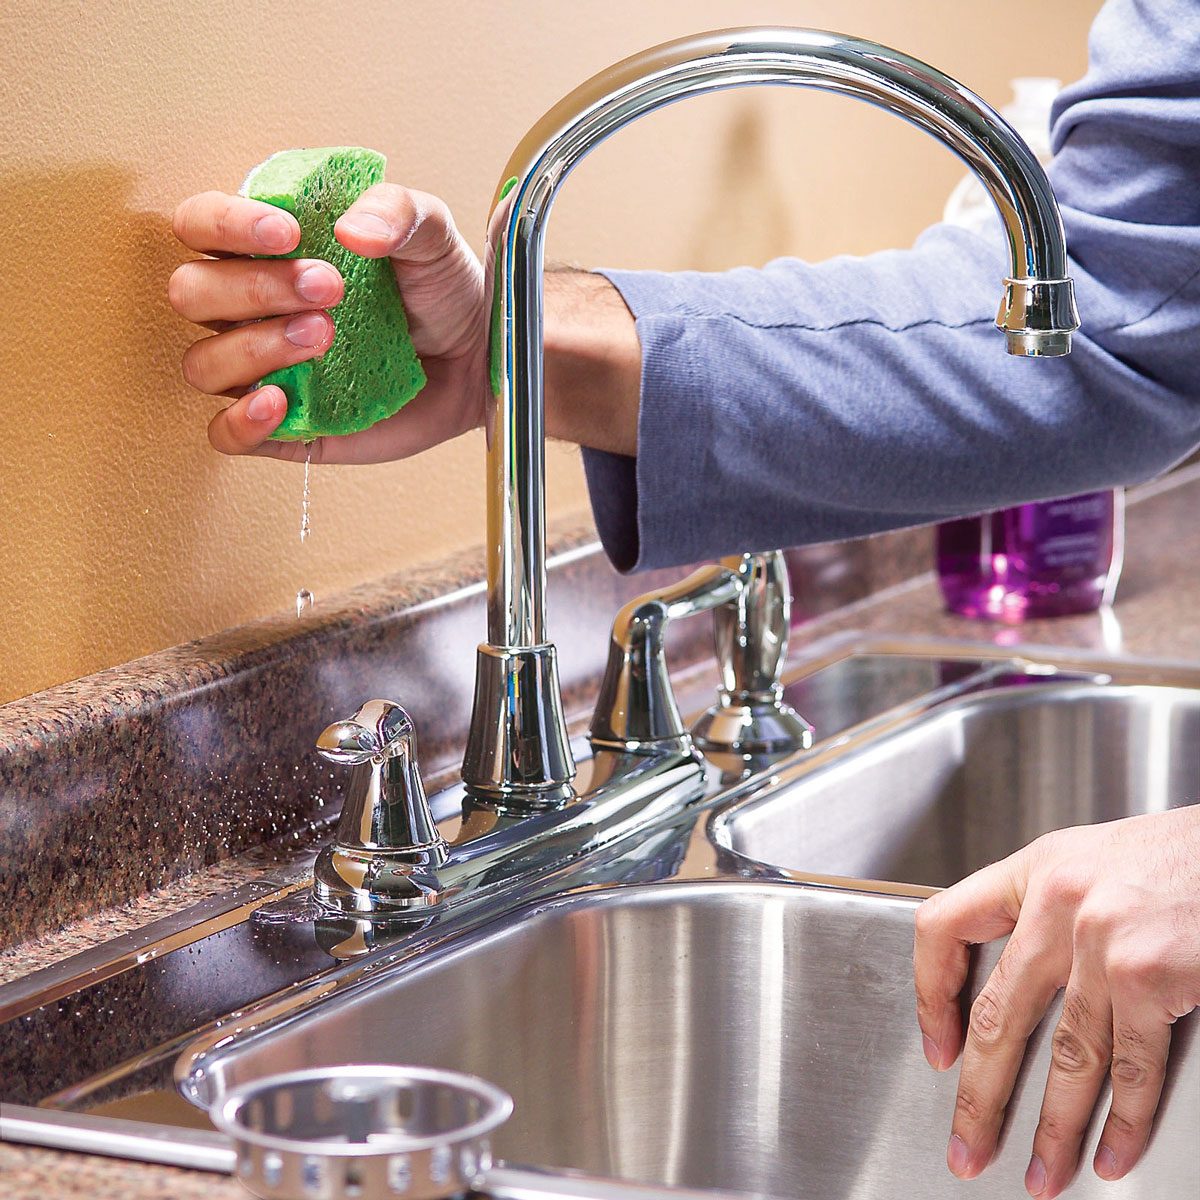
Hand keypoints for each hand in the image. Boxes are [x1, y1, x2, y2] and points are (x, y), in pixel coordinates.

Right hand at [169, 184, 486, 461]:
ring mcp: (266, 370)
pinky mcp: (288, 426)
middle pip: (190, 293)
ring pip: (204, 364)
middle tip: (330, 288)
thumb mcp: (431, 234)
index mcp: (268, 250)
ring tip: (324, 337)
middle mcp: (253, 309)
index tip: (288, 232)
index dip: (225, 224)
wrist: (478, 359)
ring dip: (253, 348)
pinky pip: (226, 435)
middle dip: (253, 287)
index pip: (200, 225)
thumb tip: (352, 229)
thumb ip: (396, 210)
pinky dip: (241, 422)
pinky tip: (280, 402)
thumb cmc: (441, 291)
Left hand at [914, 807, 1199, 1197]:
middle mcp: (1059, 900)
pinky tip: (1110, 1154)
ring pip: (1065, 1055)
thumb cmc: (1181, 857)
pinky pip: (1131, 1067)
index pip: (943, 925)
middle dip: (980, 1093)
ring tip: (1041, 1174)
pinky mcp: (1149, 977)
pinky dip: (1123, 1122)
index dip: (929, 992)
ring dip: (1052, 1128)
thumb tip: (1021, 984)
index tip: (937, 1046)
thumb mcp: (1096, 862)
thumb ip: (1053, 910)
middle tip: (967, 1144)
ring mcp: (1102, 941)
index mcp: (1036, 868)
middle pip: (997, 1013)